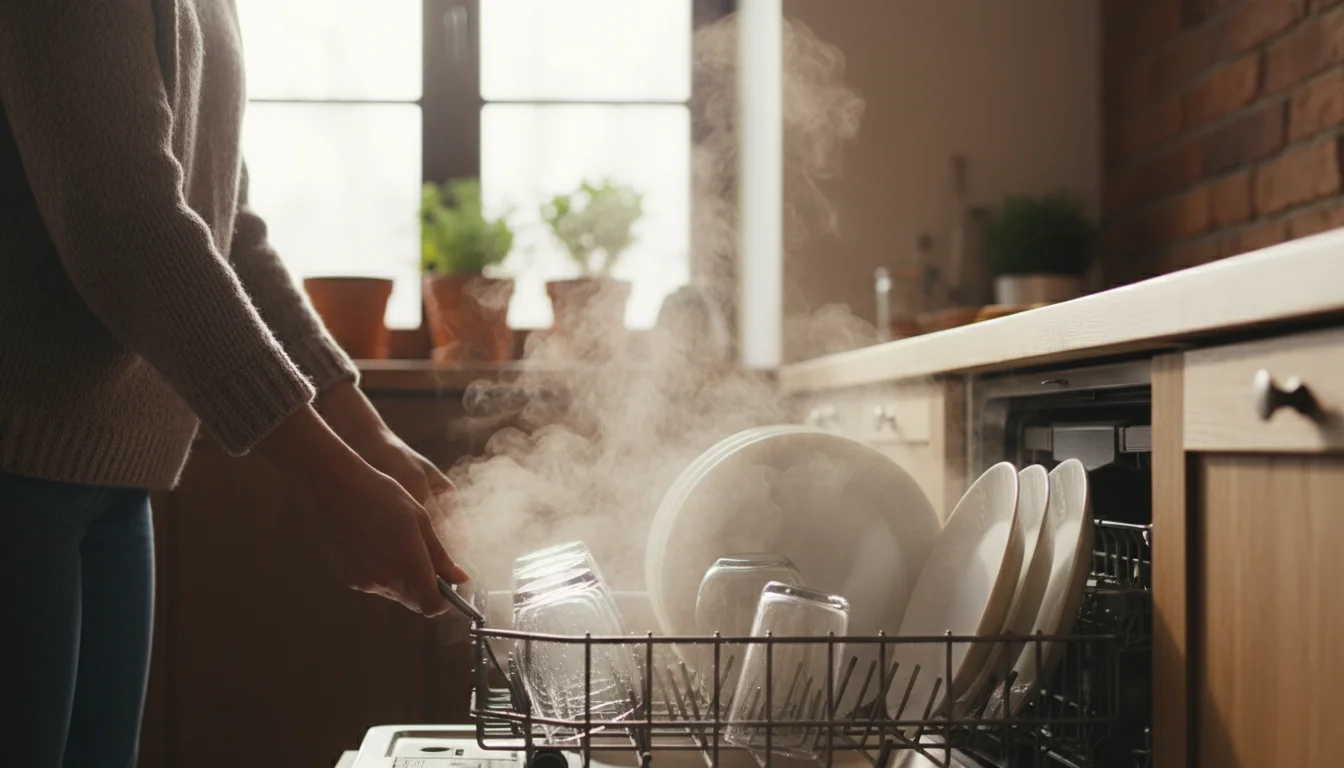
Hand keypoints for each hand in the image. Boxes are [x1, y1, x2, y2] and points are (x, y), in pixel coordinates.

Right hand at [258, 405, 465, 614]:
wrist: (338, 488)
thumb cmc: (383, 496)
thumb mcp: (420, 521)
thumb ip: (441, 555)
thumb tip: (461, 579)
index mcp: (408, 563)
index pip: (432, 605)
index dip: (443, 599)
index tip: (448, 584)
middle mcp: (386, 579)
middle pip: (415, 601)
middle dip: (424, 587)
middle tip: (424, 557)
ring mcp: (364, 581)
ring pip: (396, 593)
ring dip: (403, 579)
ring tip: (397, 542)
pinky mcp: (349, 578)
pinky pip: (376, 585)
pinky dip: (383, 573)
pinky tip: (378, 545)